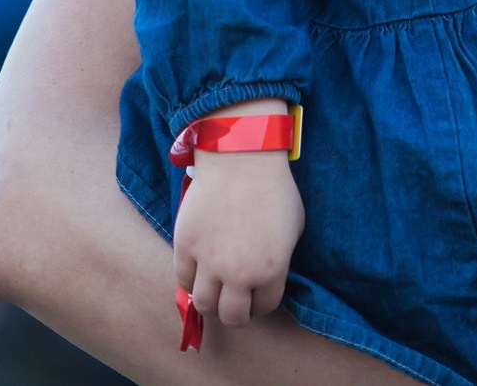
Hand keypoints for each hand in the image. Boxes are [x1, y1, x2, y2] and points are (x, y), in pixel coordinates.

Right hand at [172, 146, 303, 330]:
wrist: (240, 159)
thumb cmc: (273, 188)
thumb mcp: (293, 228)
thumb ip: (280, 259)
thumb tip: (267, 275)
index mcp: (271, 270)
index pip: (264, 307)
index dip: (261, 303)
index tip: (256, 295)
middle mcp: (239, 274)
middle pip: (232, 317)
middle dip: (235, 313)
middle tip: (234, 301)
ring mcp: (209, 261)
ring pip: (204, 304)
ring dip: (210, 302)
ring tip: (214, 289)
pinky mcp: (185, 246)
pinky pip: (183, 279)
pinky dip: (191, 280)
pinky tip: (198, 270)